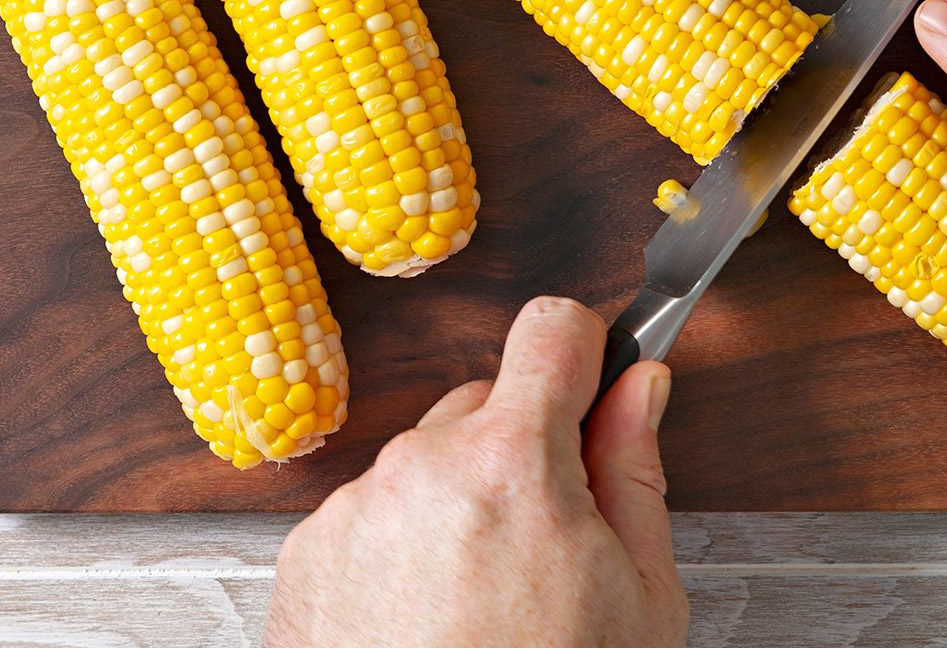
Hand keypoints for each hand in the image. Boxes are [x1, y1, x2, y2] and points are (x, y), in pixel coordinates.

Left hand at [267, 297, 686, 646]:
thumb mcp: (641, 598)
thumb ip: (636, 470)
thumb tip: (642, 388)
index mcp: (513, 462)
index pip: (552, 329)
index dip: (587, 349)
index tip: (594, 377)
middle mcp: (419, 468)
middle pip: (486, 401)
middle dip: (523, 447)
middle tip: (549, 539)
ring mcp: (353, 511)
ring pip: (424, 458)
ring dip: (457, 497)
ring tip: (483, 598)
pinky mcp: (304, 556)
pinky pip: (369, 512)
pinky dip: (400, 545)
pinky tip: (429, 616)